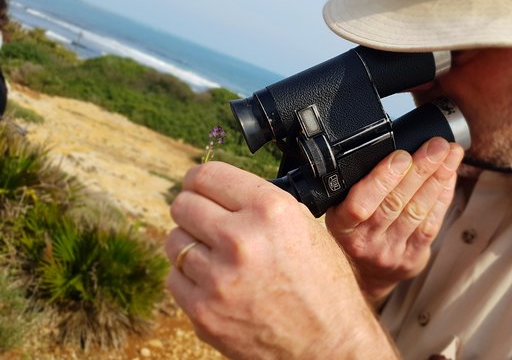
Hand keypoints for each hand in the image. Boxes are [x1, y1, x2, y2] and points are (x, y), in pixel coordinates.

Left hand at [165, 162, 397, 358]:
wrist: (330, 342)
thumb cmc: (323, 284)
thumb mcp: (304, 225)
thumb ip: (259, 203)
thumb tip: (219, 191)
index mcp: (271, 210)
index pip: (206, 175)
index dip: (198, 179)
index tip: (198, 185)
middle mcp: (242, 239)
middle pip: (183, 205)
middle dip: (192, 209)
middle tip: (205, 219)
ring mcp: (218, 278)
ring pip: (174, 242)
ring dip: (190, 244)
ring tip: (215, 253)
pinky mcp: (204, 312)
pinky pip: (175, 278)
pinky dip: (189, 277)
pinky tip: (214, 280)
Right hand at [326, 138, 462, 304]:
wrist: (361, 273)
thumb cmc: (352, 228)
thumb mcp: (338, 208)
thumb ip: (356, 186)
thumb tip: (387, 146)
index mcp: (342, 224)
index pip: (360, 203)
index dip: (383, 178)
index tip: (402, 155)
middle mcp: (365, 241)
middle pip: (396, 202)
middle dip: (420, 169)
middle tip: (437, 146)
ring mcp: (390, 251)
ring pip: (417, 211)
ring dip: (437, 179)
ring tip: (450, 155)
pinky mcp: (412, 258)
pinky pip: (430, 225)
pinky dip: (442, 197)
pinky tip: (449, 177)